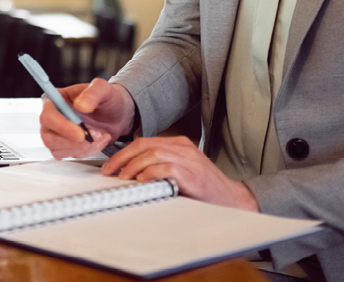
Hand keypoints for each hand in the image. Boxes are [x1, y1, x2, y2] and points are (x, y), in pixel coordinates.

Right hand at [38, 79, 135, 158]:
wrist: (117, 114)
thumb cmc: (107, 99)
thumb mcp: (104, 89)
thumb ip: (92, 93)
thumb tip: (80, 105)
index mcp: (56, 98)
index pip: (48, 116)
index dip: (62, 127)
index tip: (81, 134)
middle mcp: (52, 117)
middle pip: (49, 137)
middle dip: (73, 142)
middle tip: (95, 135)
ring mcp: (57, 133)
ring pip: (58, 149)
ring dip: (82, 147)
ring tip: (100, 135)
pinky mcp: (64, 146)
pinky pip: (68, 155)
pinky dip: (86, 152)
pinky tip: (98, 142)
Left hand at [101, 136, 258, 211]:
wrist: (233, 200)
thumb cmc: (204, 188)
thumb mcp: (181, 170)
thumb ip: (160, 166)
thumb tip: (130, 173)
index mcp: (179, 144)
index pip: (145, 142)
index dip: (123, 153)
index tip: (110, 166)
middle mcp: (184, 148)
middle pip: (145, 145)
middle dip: (123, 158)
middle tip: (110, 172)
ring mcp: (190, 160)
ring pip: (154, 154)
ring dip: (134, 167)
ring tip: (124, 178)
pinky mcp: (193, 176)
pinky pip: (167, 168)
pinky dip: (151, 174)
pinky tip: (143, 182)